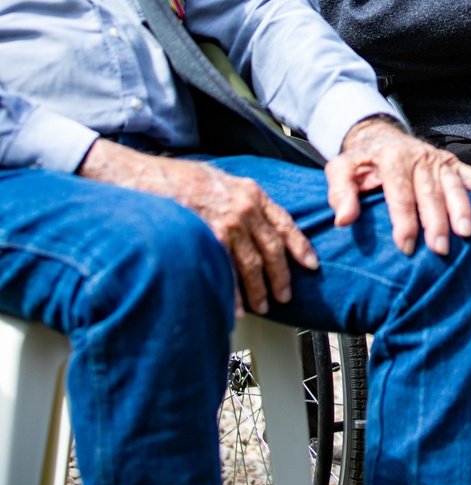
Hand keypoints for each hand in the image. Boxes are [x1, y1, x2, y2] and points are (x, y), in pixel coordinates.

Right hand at [78, 139, 317, 316]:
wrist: (146, 176)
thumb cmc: (178, 179)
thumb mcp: (220, 181)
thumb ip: (241, 201)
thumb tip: (254, 225)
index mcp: (251, 192)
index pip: (285, 223)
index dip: (300, 246)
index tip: (310, 264)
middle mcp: (245, 207)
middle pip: (272, 250)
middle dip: (280, 277)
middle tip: (283, 296)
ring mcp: (227, 223)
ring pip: (253, 266)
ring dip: (258, 290)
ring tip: (261, 306)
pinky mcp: (208, 239)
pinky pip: (228, 273)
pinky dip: (233, 294)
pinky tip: (235, 308)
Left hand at [327, 117, 470, 257]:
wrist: (380, 136)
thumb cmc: (362, 162)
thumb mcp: (342, 170)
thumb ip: (340, 192)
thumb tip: (343, 219)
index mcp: (392, 159)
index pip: (399, 191)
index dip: (403, 219)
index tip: (406, 247)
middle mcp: (419, 157)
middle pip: (430, 192)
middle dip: (436, 220)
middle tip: (440, 249)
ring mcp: (439, 160)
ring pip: (454, 186)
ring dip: (462, 209)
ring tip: (466, 234)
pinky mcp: (453, 164)